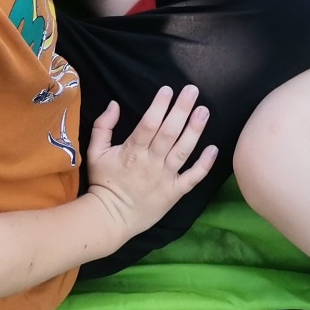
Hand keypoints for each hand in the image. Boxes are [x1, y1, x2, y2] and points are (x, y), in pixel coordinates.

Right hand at [83, 86, 216, 237]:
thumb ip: (102, 127)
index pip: (148, 124)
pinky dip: (204, 164)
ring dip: (195, 130)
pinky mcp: (174, 192)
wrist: (110, 219)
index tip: (168, 90)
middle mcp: (151, 162)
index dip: (159, 106)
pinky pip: (192, 178)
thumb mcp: (94, 153)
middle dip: (181, 110)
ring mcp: (165, 178)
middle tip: (192, 90)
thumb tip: (114, 104)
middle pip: (169, 132)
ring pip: (183, 151)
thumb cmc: (103, 183)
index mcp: (132, 152)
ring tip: (204, 111)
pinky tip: (214, 148)